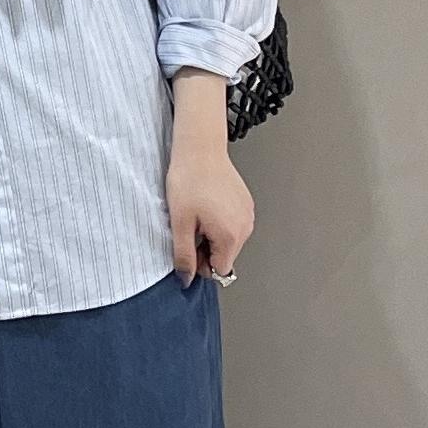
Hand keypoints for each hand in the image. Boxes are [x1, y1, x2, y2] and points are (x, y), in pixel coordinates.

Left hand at [167, 67, 254, 282]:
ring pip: (228, 241)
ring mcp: (248, 214)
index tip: (189, 245)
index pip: (219, 270)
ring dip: (211, 235)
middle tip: (190, 226)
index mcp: (231, 235)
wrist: (199, 148)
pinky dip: (218, 221)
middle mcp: (245, 226)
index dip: (200, 263)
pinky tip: (207, 205)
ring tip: (198, 213)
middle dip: (206, 249)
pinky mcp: (246, 203)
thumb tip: (186, 279)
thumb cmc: (189, 179)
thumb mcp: (179, 224)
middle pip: (225, 256)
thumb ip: (184, 257)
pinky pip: (232, 225)